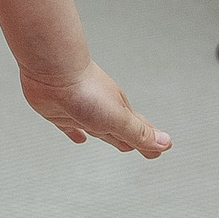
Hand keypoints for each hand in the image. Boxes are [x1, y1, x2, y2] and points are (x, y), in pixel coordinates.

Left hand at [20, 61, 171, 156]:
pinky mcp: (59, 111)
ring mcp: (80, 109)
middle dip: (133, 139)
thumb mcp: (118, 118)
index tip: (161, 148)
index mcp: (119, 111)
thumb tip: (166, 143)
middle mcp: (101, 109)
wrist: (52, 69)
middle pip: (122, 129)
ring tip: (116, 141)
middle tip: (143, 146)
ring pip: (98, 127)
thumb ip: (139, 133)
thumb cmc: (85, 89)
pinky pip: (69, 126)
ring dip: (108, 135)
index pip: (140, 130)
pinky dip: (75, 133)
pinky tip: (78, 136)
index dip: (151, 141)